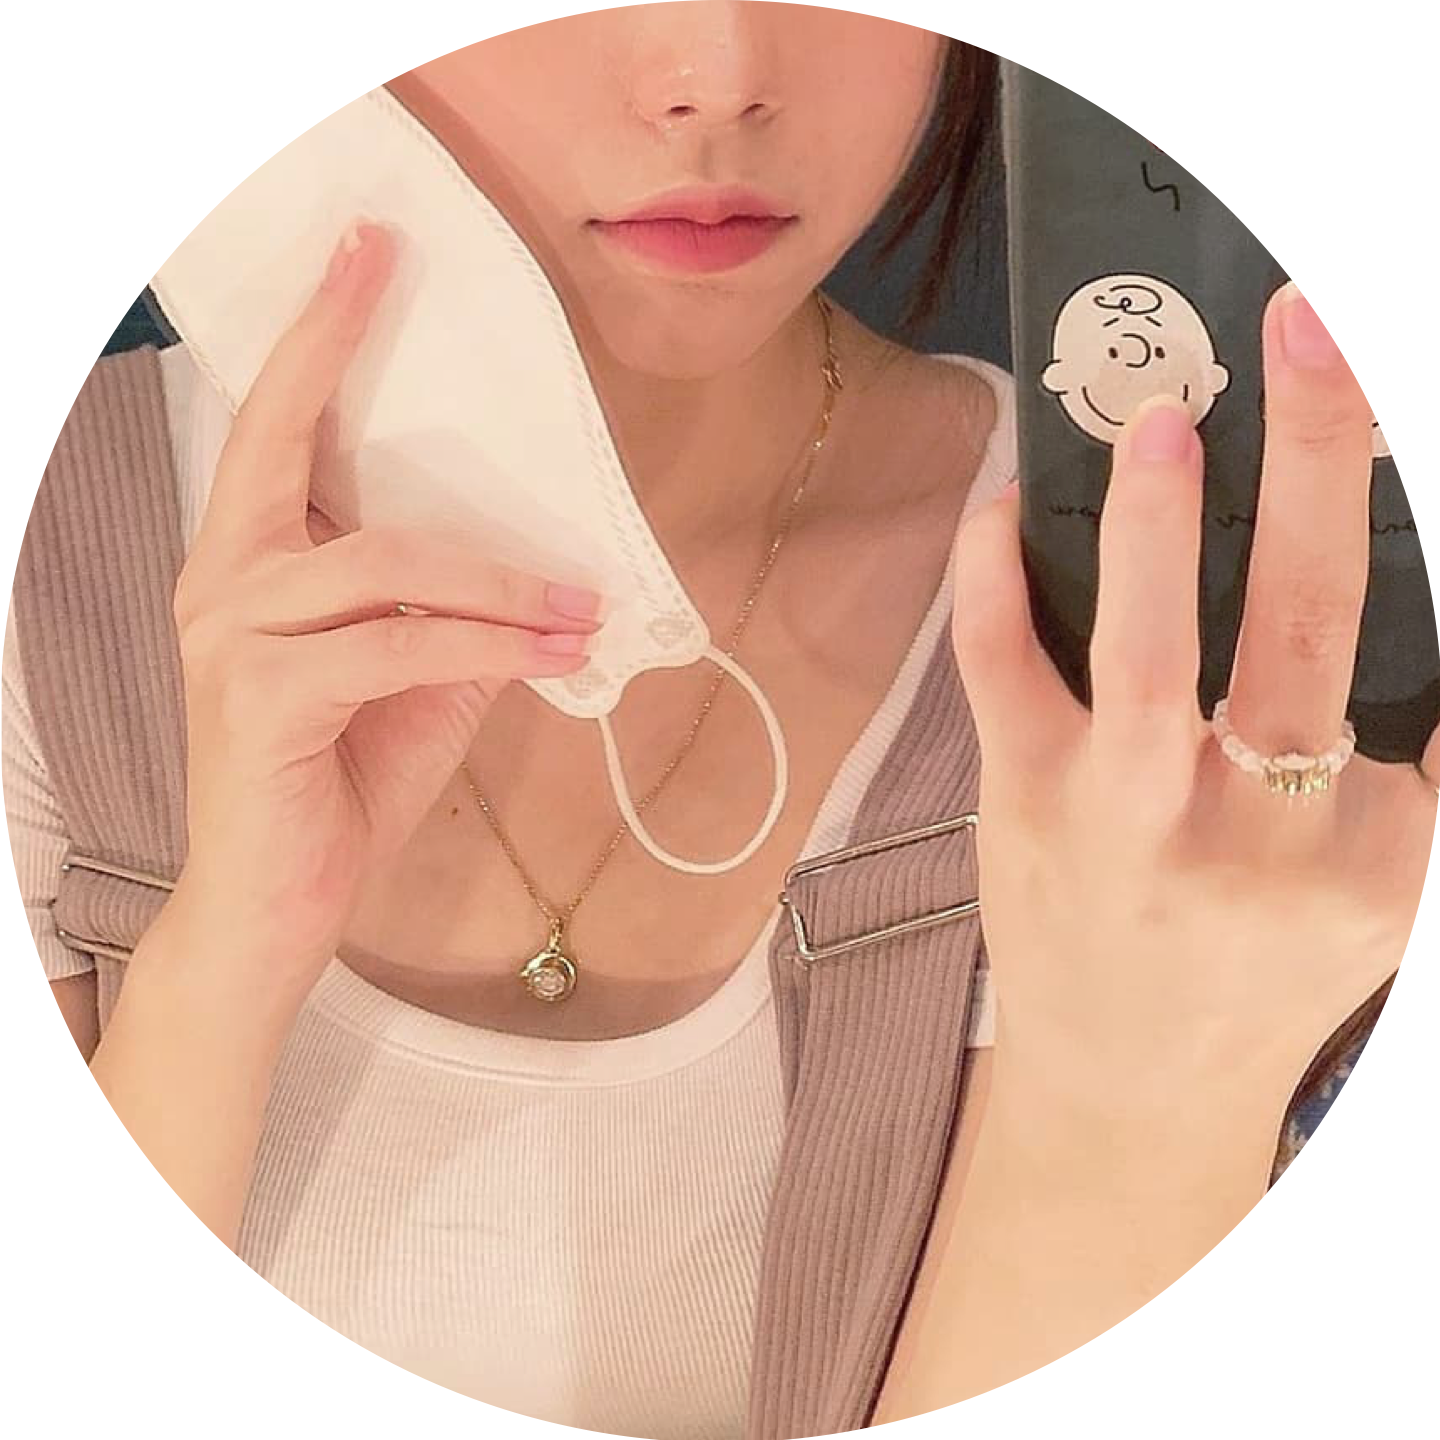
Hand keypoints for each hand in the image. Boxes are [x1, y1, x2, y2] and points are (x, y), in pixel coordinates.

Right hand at [165, 219, 605, 1002]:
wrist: (278, 908)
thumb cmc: (339, 786)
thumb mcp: (415, 686)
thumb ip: (457, 617)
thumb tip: (548, 575)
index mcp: (251, 563)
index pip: (276, 428)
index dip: (317, 336)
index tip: (363, 252)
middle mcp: (220, 580)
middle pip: (289, 445)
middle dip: (344, 347)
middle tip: (396, 266)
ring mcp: (231, 635)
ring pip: (388, 560)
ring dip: (506, 580)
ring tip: (588, 605)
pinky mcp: (261, 696)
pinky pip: (403, 645)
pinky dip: (494, 647)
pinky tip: (561, 656)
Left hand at [949, 281, 1434, 1108]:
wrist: (1132, 1081)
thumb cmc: (1263, 967)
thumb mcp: (1386, 887)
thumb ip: (1418, 762)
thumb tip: (1408, 596)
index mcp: (1382, 846)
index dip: (1414, 539)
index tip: (1384, 420)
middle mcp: (1262, 835)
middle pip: (1309, 632)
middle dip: (1321, 469)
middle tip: (1311, 339)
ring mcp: (1129, 819)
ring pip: (1145, 658)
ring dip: (1156, 533)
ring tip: (1164, 422)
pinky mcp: (1025, 803)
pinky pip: (999, 669)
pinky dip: (995, 575)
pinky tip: (1007, 501)